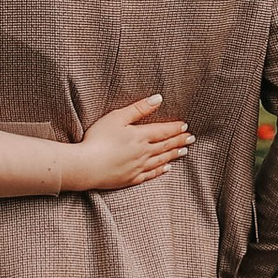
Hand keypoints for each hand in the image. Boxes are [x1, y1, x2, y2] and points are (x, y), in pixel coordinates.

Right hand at [63, 95, 192, 192]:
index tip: (185, 126)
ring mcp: (138, 167)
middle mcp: (143, 152)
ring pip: (161, 160)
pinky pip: (150, 174)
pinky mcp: (131, 178)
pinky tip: (166, 169)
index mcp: (140, 136)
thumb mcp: (117, 117)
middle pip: (165, 145)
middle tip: (191, 138)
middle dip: (179, 141)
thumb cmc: (98, 139)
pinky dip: (160, 171)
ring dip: (173, 155)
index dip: (175, 128)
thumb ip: (139, 108)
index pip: (163, 131)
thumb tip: (158, 99)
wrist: (86, 166)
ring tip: (184, 151)